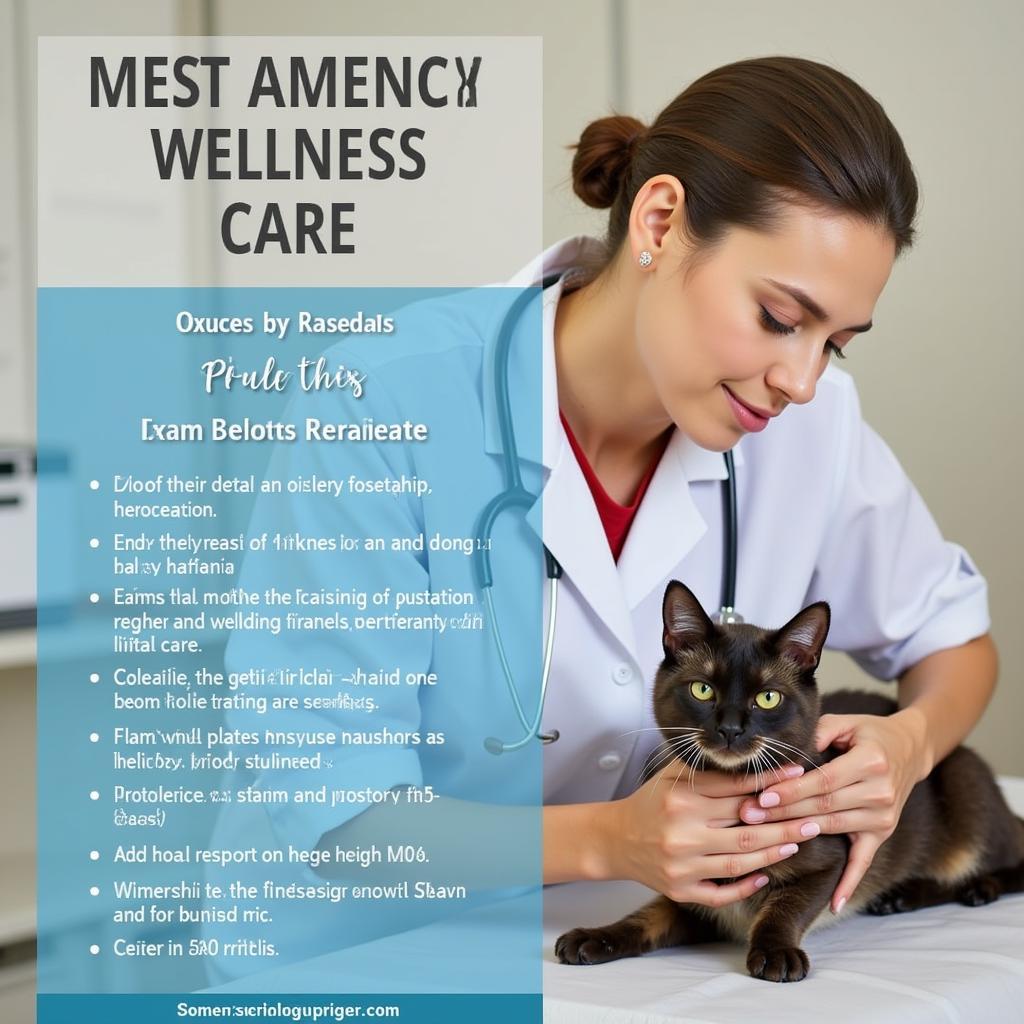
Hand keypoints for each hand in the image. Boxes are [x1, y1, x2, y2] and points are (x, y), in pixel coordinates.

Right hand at [598, 761, 820, 907]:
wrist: (614, 839)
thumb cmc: (649, 803)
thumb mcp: (672, 777)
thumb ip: (707, 772)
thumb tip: (751, 763)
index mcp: (681, 797)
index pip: (735, 789)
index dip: (770, 782)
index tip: (798, 775)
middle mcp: (683, 831)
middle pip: (745, 828)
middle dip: (784, 823)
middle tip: (813, 818)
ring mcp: (683, 864)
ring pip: (740, 861)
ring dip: (773, 852)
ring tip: (797, 841)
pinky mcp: (682, 890)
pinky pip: (722, 892)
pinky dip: (746, 885)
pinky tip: (765, 874)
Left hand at [737, 709, 929, 912]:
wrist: (909, 749)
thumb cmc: (868, 734)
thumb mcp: (846, 722)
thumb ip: (819, 733)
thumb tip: (790, 753)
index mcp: (870, 762)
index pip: (824, 781)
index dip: (793, 791)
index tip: (762, 796)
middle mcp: (881, 792)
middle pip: (824, 807)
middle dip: (784, 812)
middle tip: (749, 816)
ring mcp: (884, 818)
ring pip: (833, 828)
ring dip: (797, 835)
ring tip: (763, 837)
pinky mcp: (882, 834)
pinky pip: (864, 862)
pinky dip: (850, 883)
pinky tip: (834, 903)